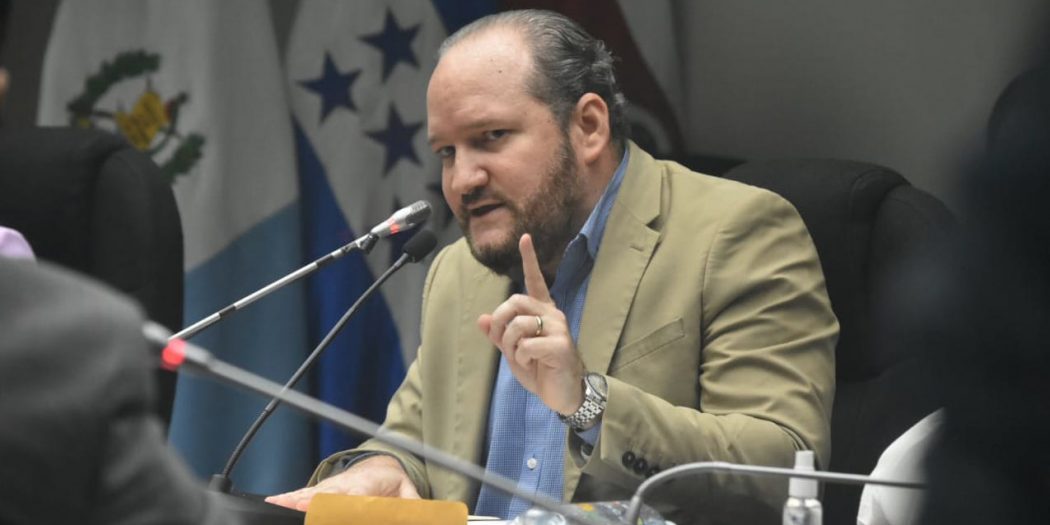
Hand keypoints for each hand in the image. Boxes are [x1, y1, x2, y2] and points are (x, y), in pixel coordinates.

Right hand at [265, 455, 419, 511]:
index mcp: (368, 487)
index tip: (328, 507)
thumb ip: (410, 506)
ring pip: (312, 494)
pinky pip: (304, 494)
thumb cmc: (394, 485)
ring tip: (279, 503)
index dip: (341, 503)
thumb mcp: (409, 495)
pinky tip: (274, 501)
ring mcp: (331, 487)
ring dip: (295, 499)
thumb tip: (420, 514)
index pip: (353, 497)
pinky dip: (288, 497)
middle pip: (327, 496)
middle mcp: (345, 486)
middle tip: (299, 507)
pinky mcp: (322, 491)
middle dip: (312, 503)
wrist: (383, 465)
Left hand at [477, 234, 584, 414]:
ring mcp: (559, 329)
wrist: (564, 394)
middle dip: (500, 322)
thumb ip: (499, 335)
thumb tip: (482, 318)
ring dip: (509, 345)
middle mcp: (553, 315)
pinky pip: (526, 345)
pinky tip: (532, 364)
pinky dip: (521, 358)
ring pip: (518, 324)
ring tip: (520, 358)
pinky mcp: (561, 346)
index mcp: (543, 312)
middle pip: (515, 301)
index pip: (535, 281)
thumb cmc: (541, 370)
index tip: (525, 238)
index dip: (529, 259)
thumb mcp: (514, 352)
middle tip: (503, 342)